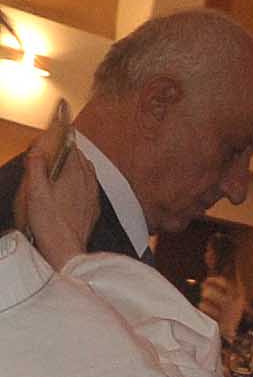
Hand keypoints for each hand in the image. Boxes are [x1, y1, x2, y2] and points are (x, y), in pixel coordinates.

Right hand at [17, 117, 98, 268]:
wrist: (66, 250)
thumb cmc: (51, 224)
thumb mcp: (35, 193)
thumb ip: (36, 168)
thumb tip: (38, 152)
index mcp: (73, 174)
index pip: (71, 146)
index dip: (63, 136)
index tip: (59, 126)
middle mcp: (87, 182)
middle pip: (80, 157)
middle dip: (68, 150)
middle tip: (56, 146)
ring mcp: (92, 195)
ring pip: (87, 171)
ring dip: (76, 165)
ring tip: (64, 163)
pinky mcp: (93, 208)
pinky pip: (90, 186)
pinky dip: (81, 180)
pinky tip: (73, 186)